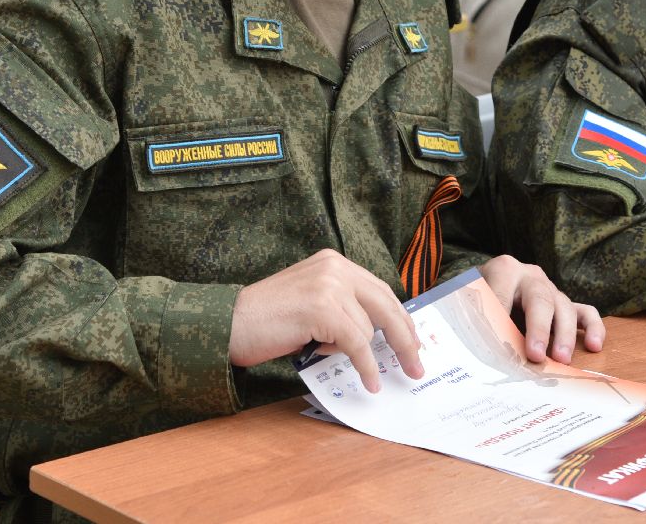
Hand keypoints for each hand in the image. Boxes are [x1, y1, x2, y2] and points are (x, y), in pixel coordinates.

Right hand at [229, 249, 423, 392]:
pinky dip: (366, 366)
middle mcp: (335, 267)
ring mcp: (329, 285)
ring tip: (328, 354)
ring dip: (357, 353)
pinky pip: (358, 343)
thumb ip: (342, 309)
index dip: (399, 319)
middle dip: (405, 339)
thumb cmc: (266, 321)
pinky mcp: (323, 308)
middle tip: (416, 365)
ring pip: (368, 330)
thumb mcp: (311, 304)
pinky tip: (370, 382)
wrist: (229, 324)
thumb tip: (378, 336)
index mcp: (333, 263)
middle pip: (386, 305)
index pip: (379, 291)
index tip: (413, 342)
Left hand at [477, 254, 604, 363]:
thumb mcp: (470, 301)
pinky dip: (593, 327)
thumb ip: (478, 319)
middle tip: (536, 356)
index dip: (502, 322)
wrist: (485, 287)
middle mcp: (532, 276)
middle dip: (539, 329)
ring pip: (564, 307)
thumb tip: (486, 350)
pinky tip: (594, 346)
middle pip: (540, 300)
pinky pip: (586, 312)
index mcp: (504, 269)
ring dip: (565, 335)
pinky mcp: (565, 304)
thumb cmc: (477, 297)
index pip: (503, 295)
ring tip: (561, 360)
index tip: (501, 348)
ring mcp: (551, 289)